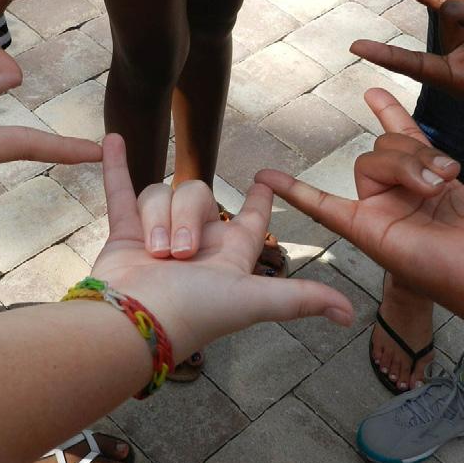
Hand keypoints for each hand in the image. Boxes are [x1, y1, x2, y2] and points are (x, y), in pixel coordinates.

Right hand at [90, 134, 352, 360]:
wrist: (134, 321)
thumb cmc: (193, 312)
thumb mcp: (252, 301)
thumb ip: (299, 299)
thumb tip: (350, 314)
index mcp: (227, 256)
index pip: (251, 221)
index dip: (263, 201)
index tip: (268, 179)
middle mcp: (195, 244)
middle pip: (197, 194)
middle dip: (186, 217)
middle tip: (179, 252)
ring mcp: (156, 236)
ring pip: (162, 193)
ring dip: (157, 217)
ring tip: (151, 251)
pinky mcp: (123, 234)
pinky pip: (121, 191)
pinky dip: (117, 167)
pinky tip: (113, 140)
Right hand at [256, 88, 463, 329]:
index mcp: (431, 180)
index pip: (401, 139)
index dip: (388, 112)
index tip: (374, 92)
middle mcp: (402, 196)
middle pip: (385, 147)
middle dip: (416, 151)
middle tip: (450, 176)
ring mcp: (382, 213)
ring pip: (369, 162)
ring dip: (403, 166)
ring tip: (434, 188)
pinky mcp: (367, 229)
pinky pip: (321, 206)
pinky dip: (292, 192)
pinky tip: (265, 178)